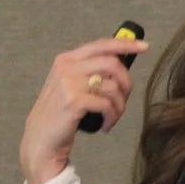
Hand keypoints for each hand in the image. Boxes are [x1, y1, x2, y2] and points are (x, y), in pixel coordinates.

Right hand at [19, 34, 150, 183]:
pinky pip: (107, 104)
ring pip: (112, 86)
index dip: (125, 44)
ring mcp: (69, 83)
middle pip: (112, 64)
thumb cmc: (60, 114)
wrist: (40, 139)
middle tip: (124, 100)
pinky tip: (107, 125)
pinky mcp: (74, 101)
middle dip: (126, 83)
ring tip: (114, 117)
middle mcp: (66, 67)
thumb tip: (121, 63)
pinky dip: (112, 116)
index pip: (101, 44)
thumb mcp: (69, 85)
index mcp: (66, 59)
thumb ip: (89, 71)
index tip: (144, 47)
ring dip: (120, 105)